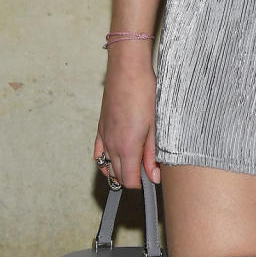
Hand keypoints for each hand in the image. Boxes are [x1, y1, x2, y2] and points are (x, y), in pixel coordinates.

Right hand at [95, 48, 159, 187]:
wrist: (127, 71)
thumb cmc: (144, 93)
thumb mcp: (155, 125)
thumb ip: (153, 154)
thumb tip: (154, 176)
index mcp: (127, 147)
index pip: (129, 181)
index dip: (141, 184)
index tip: (151, 177)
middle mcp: (112, 146)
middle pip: (118, 176)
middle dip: (132, 178)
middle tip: (147, 169)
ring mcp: (104, 137)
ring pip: (108, 166)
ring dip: (120, 170)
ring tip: (136, 163)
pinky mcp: (100, 129)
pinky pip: (99, 154)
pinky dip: (106, 160)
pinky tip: (117, 157)